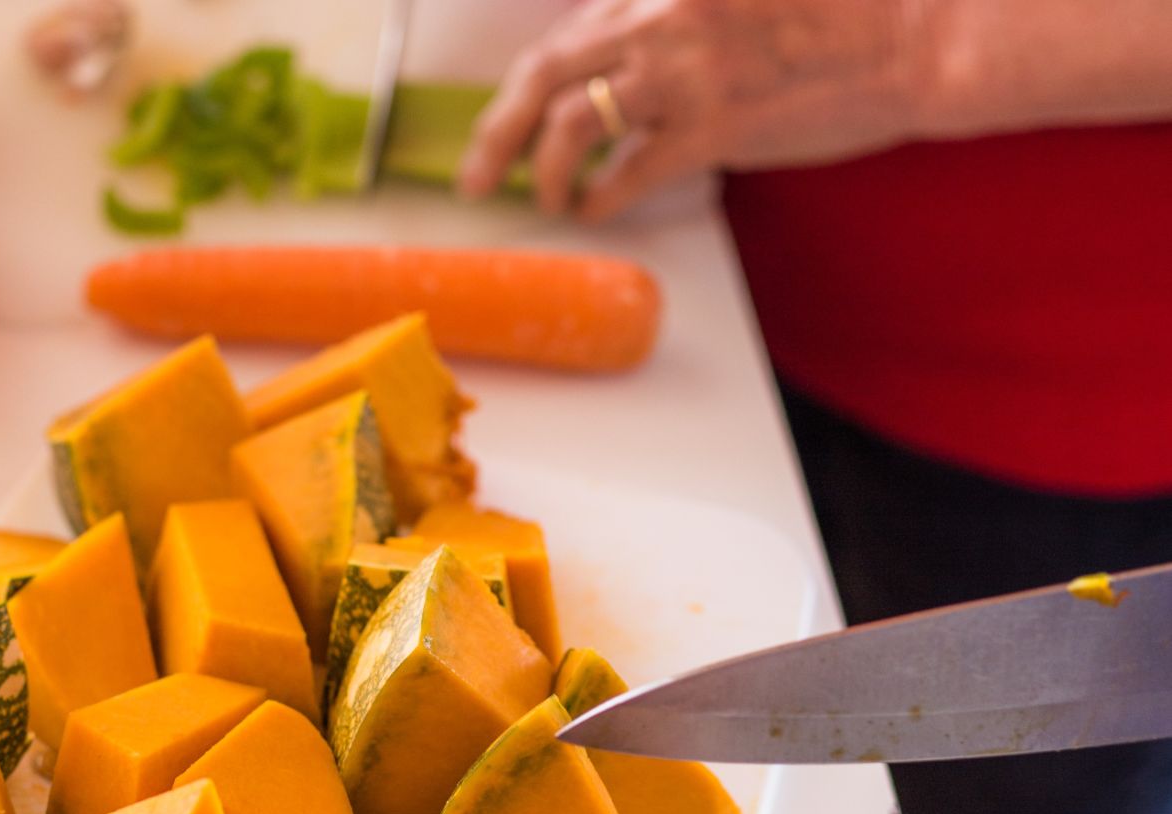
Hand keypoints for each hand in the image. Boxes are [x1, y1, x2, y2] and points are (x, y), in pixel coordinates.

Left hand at [460, 0, 931, 220]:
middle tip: (477, 173)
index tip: (520, 106)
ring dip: (543, 170)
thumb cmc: (844, 8)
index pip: (574, 26)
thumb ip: (682, 11)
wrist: (918, 30)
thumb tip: (640, 52)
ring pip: (573, 124)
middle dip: (496, 129)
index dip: (535, 74)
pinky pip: (630, 175)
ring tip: (542, 196)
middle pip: (544, 72)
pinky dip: (601, 198)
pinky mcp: (714, 128)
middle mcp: (661, 16)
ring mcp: (685, 74)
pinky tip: (596, 210)